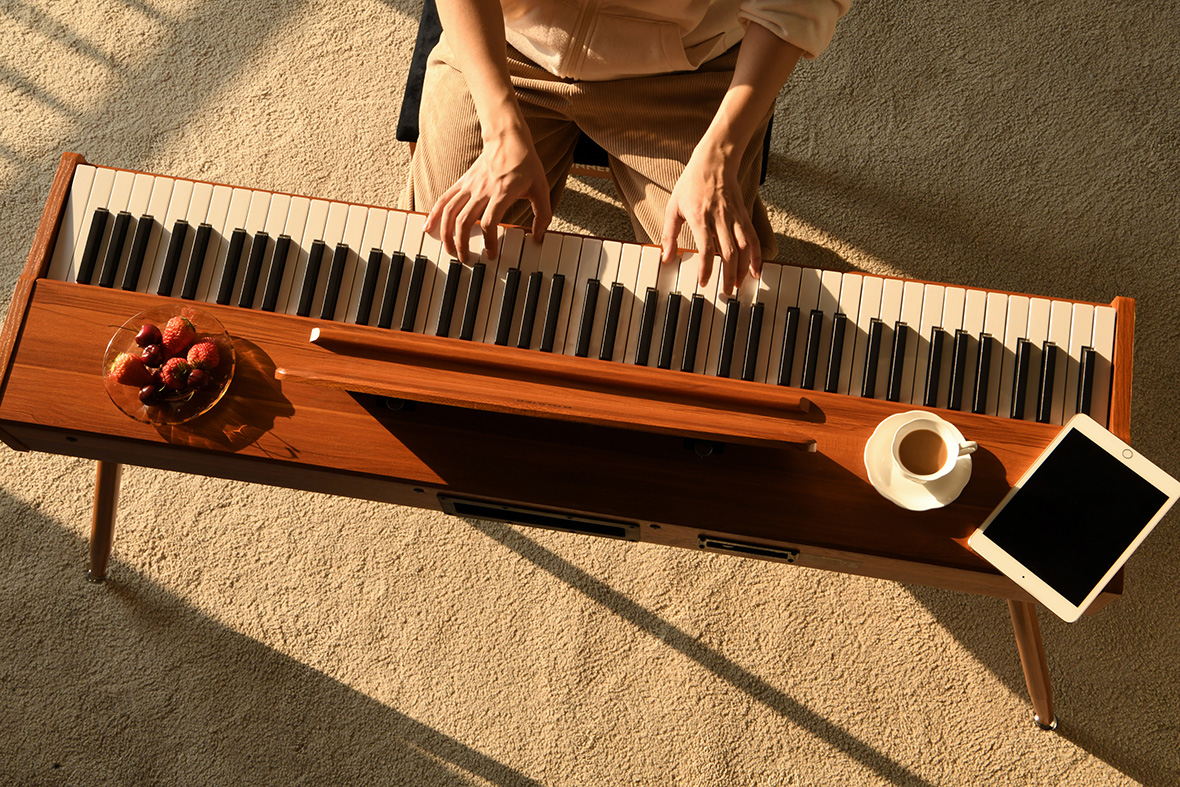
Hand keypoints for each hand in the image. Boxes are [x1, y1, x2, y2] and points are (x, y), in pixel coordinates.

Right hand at [426, 124, 551, 260]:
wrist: (508, 138)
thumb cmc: (525, 163)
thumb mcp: (541, 188)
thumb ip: (543, 214)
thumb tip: (538, 237)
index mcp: (501, 193)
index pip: (490, 222)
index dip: (489, 241)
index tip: (490, 254)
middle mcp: (482, 190)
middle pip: (464, 221)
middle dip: (463, 244)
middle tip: (466, 259)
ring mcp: (469, 186)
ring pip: (450, 212)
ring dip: (447, 234)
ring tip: (450, 251)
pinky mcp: (462, 182)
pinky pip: (444, 199)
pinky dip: (434, 214)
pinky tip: (429, 228)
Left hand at [660, 141, 760, 294]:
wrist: (714, 161)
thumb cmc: (691, 184)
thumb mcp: (673, 207)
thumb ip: (669, 234)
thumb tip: (666, 258)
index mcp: (699, 216)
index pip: (706, 248)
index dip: (706, 268)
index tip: (704, 283)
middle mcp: (719, 217)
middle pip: (728, 251)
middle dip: (728, 274)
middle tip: (726, 292)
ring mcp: (734, 216)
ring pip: (743, 247)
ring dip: (744, 268)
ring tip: (740, 284)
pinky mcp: (744, 214)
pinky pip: (753, 237)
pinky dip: (756, 255)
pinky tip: (756, 269)